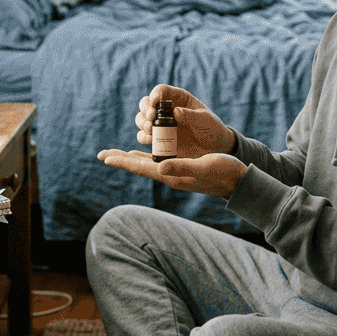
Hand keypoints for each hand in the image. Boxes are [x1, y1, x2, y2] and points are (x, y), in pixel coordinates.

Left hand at [96, 150, 246, 198]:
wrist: (236, 181)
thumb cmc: (223, 172)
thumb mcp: (203, 166)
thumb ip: (181, 167)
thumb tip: (159, 168)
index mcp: (172, 175)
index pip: (141, 168)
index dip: (123, 162)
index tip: (105, 157)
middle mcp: (169, 175)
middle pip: (138, 166)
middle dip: (120, 159)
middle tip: (100, 154)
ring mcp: (174, 173)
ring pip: (145, 164)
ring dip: (129, 158)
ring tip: (114, 154)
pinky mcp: (180, 168)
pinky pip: (156, 161)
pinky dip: (144, 156)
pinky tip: (139, 154)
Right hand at [135, 85, 235, 157]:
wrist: (213, 149)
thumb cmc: (211, 129)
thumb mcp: (205, 120)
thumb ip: (191, 116)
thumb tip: (175, 112)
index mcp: (178, 99)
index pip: (161, 90)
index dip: (155, 94)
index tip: (155, 102)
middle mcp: (166, 110)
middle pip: (146, 103)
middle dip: (145, 109)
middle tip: (151, 117)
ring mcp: (161, 124)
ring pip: (141, 119)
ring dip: (142, 123)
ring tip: (150, 129)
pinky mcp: (158, 139)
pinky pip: (144, 136)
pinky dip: (143, 137)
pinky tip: (150, 139)